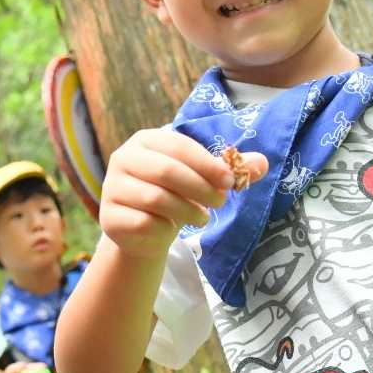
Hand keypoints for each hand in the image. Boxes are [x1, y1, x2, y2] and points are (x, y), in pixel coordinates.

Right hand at [97, 128, 267, 259]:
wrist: (143, 231)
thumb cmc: (174, 196)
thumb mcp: (201, 179)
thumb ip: (230, 170)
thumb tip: (263, 163)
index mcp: (145, 141)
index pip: (179, 147)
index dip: (207, 164)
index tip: (229, 182)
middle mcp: (123, 159)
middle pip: (166, 171)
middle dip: (200, 188)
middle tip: (220, 203)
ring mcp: (112, 188)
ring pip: (156, 198)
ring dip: (186, 211)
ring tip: (201, 218)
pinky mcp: (109, 217)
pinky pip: (143, 223)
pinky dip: (164, 229)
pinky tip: (170, 230)